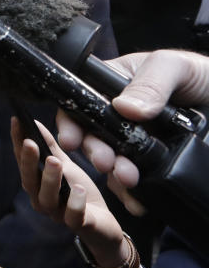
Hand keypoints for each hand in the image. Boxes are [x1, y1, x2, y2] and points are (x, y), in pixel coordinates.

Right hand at [11, 118, 126, 267]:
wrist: (102, 224)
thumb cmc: (79, 192)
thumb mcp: (66, 166)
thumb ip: (50, 148)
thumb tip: (35, 123)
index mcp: (36, 184)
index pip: (22, 161)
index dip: (17, 142)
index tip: (16, 121)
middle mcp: (41, 200)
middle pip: (30, 181)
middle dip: (28, 162)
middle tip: (31, 142)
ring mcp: (58, 214)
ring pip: (48, 199)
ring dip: (50, 179)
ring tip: (55, 161)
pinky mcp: (80, 224)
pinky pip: (73, 216)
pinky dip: (74, 203)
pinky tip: (78, 190)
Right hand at [55, 49, 208, 212]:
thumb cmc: (199, 75)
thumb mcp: (174, 67)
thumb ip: (150, 82)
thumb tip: (125, 107)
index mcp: (112, 87)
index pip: (80, 103)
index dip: (71, 123)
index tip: (73, 139)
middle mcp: (118, 116)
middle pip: (92, 137)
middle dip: (95, 152)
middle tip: (106, 162)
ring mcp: (135, 141)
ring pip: (112, 162)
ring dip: (115, 175)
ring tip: (129, 179)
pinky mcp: (153, 163)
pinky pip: (135, 182)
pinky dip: (132, 194)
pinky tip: (139, 200)